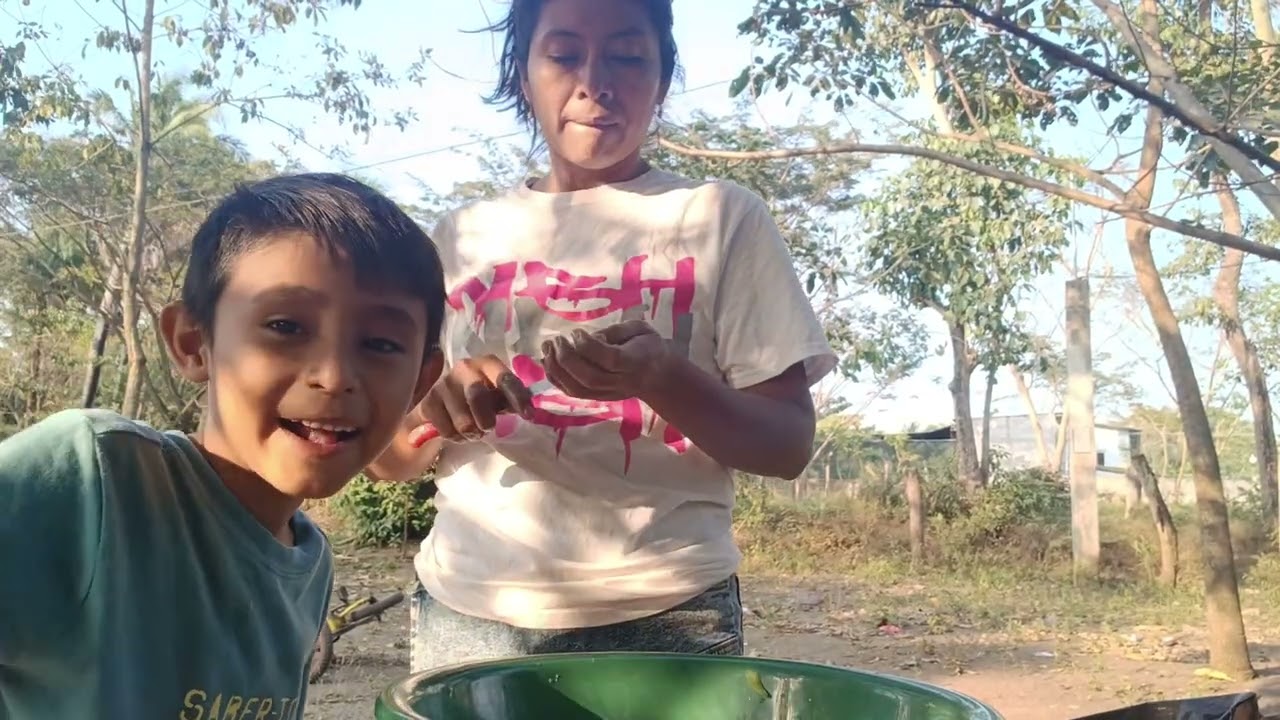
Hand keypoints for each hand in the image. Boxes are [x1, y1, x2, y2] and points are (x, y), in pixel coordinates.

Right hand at [410, 354, 533, 444]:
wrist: (444, 399)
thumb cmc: (481, 397)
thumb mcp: (498, 395)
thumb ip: (512, 400)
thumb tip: (529, 412)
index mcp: (487, 364)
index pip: (505, 379)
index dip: (518, 398)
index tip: (528, 416)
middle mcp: (464, 368)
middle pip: (477, 396)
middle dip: (486, 420)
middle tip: (487, 428)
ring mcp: (443, 384)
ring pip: (463, 422)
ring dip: (472, 433)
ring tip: (472, 430)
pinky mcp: (429, 401)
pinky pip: (447, 431)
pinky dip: (456, 438)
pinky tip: (456, 430)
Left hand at [541, 320, 672, 400]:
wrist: (657, 375)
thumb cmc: (647, 346)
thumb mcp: (640, 329)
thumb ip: (616, 331)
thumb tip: (590, 337)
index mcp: (635, 361)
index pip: (609, 359)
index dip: (588, 346)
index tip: (576, 332)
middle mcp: (621, 382)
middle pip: (590, 377)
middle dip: (567, 358)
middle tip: (556, 340)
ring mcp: (608, 393)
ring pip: (579, 389)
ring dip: (557, 370)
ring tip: (547, 348)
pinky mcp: (598, 398)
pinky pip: (573, 393)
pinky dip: (556, 380)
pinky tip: (547, 362)